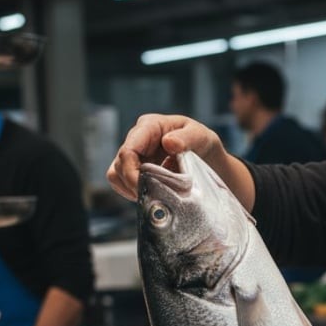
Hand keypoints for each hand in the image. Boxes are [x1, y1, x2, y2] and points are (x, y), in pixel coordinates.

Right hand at [106, 114, 222, 200]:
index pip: (129, 150)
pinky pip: (122, 184)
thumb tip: (168, 142)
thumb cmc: (204, 144)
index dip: (131, 172)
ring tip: (154, 197)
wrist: (209, 161)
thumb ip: (187, 138)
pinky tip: (151, 195)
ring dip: (131, 189)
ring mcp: (134, 155)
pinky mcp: (135, 170)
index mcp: (150, 126)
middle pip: (119, 164)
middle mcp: (138, 139)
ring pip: (116, 175)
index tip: (144, 189)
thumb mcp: (202, 137)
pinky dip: (133, 193)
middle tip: (154, 198)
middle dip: (134, 184)